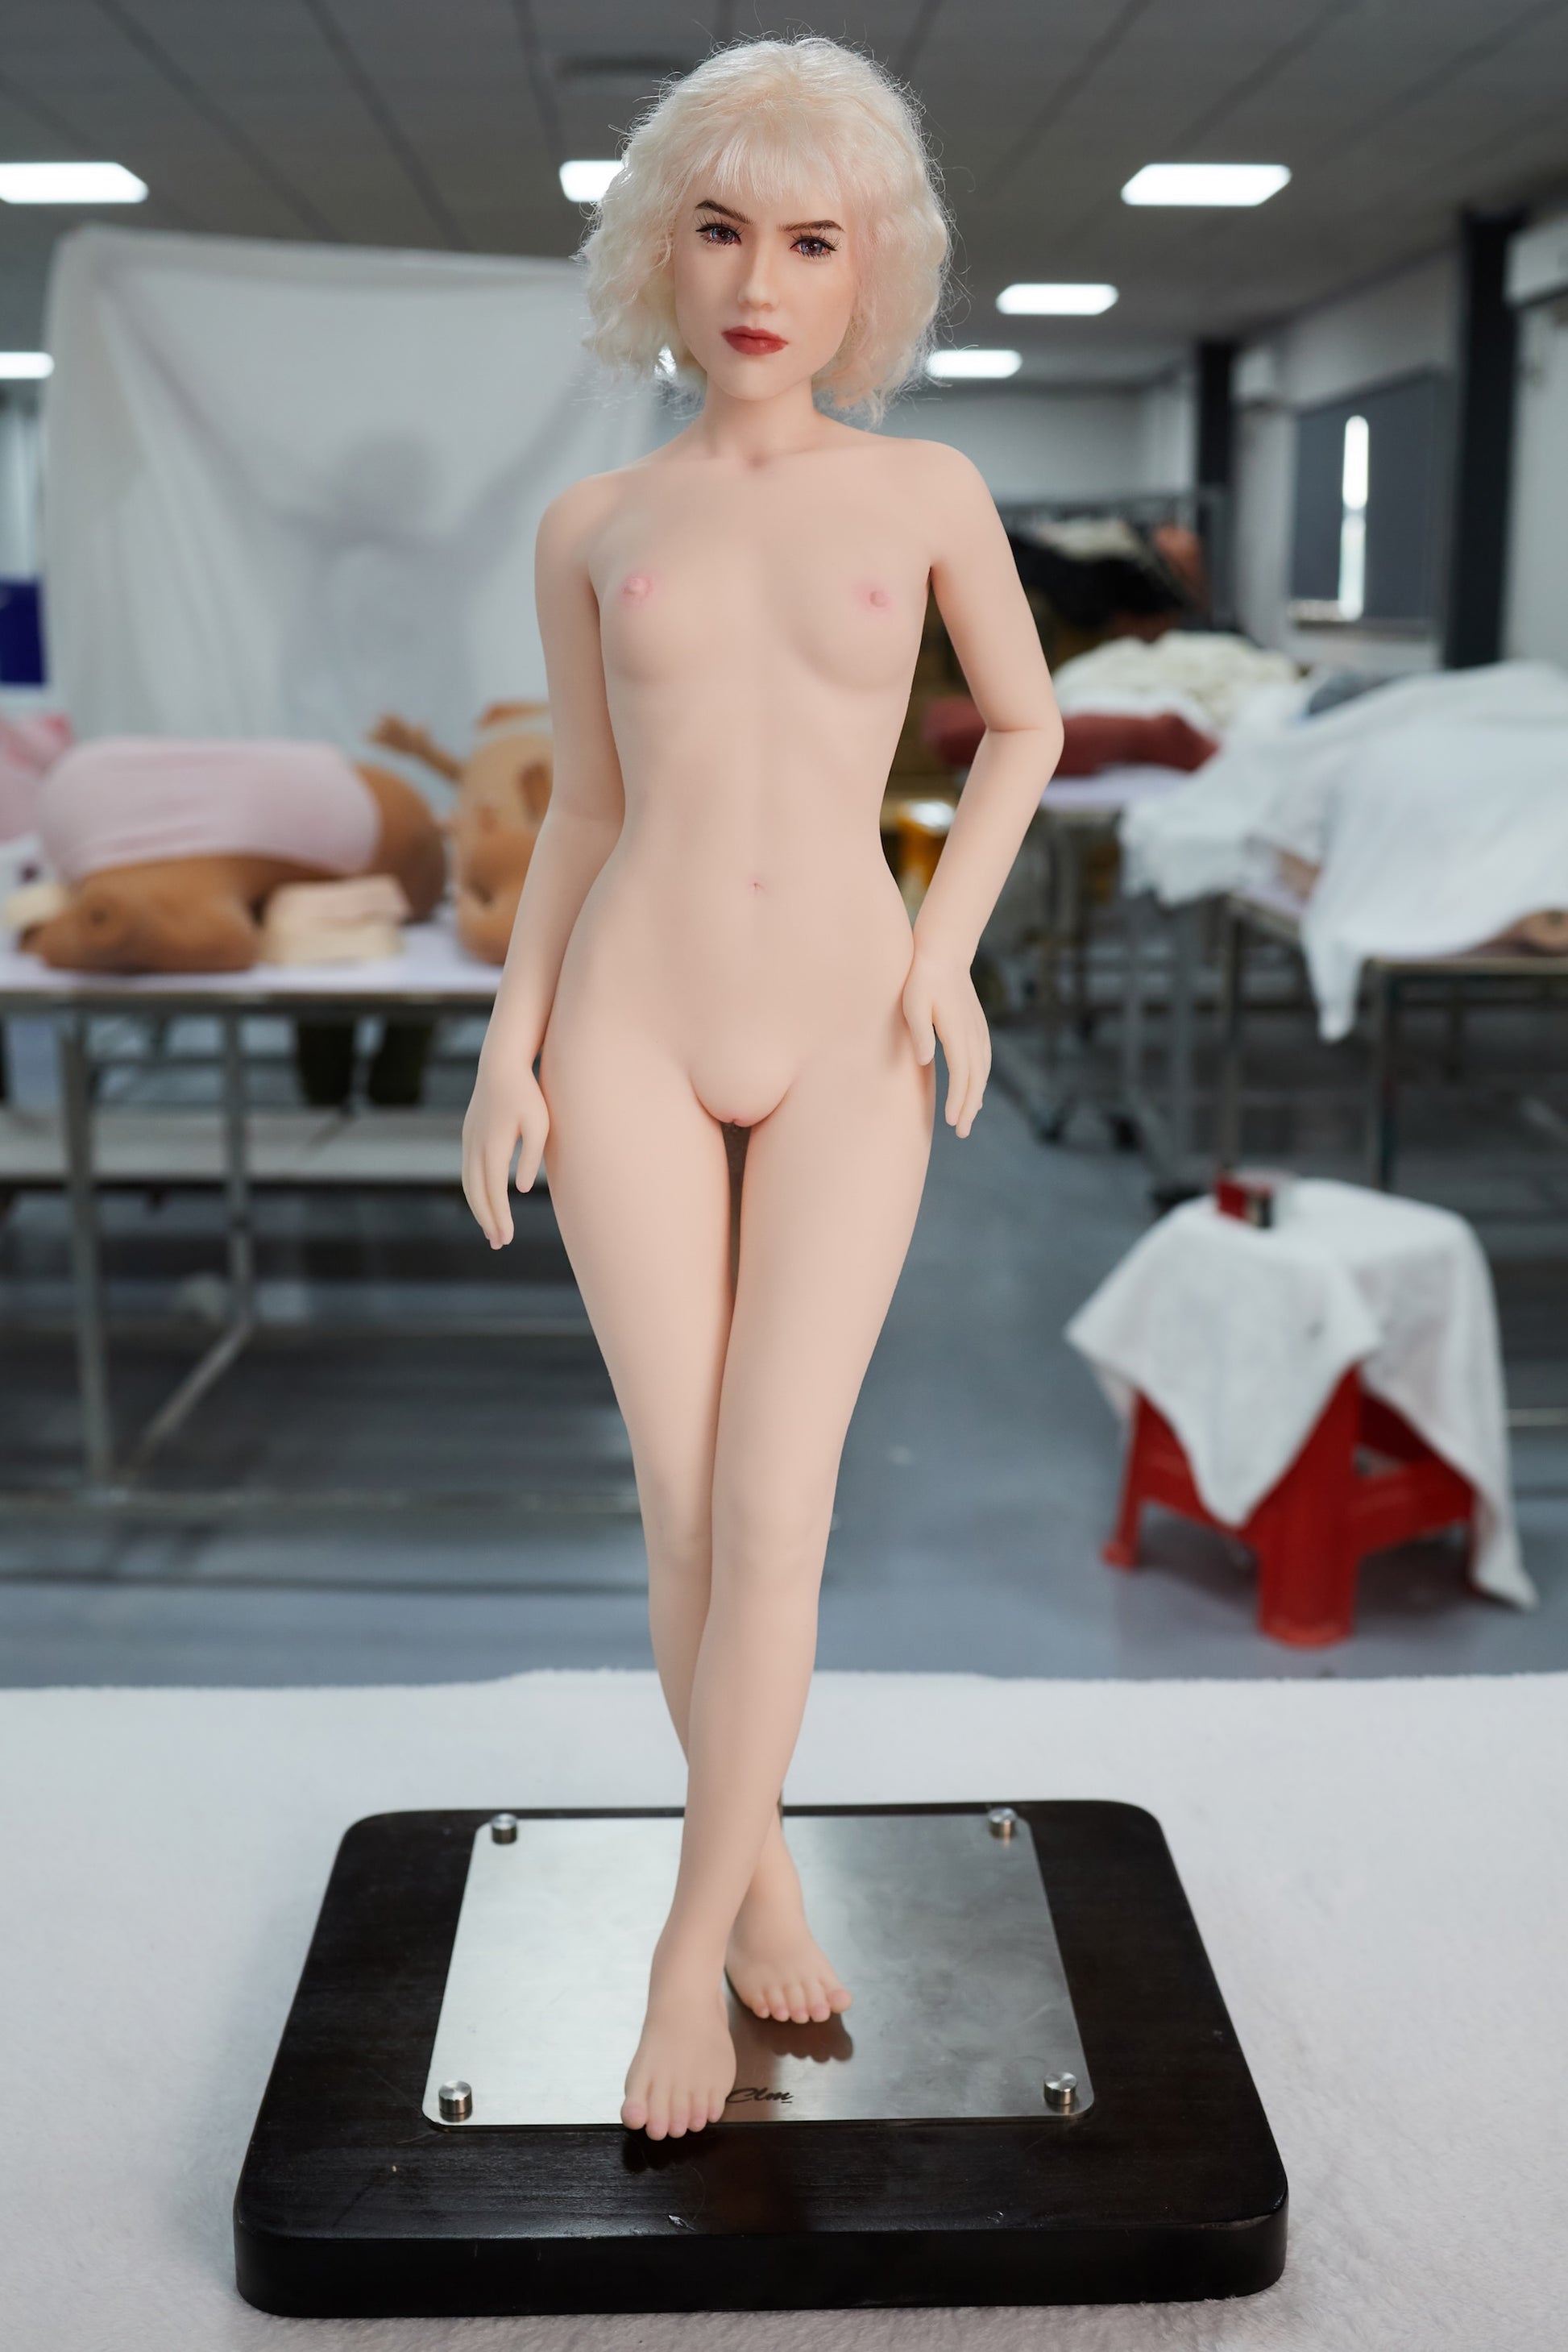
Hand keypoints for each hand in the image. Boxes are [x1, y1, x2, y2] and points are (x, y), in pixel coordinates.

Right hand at [462, 1052, 548, 1247]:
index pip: (494, 1192)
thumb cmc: (528, 1094)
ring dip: (479, 1209)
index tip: (506, 1238)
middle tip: (498, 1244)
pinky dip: (475, 1191)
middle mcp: (474, 1146)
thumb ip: (530, 1157)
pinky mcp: (468, 1135)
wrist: (501, 1064)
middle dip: (487, 1220)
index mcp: (492, 1146)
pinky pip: (468, 1171)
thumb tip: (520, 1189)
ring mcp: (468, 1140)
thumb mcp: (539, 1125)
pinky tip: (485, 1201)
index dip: (499, 1217)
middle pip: (476, 1193)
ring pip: (468, 1184)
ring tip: (491, 1230)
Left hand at [901, 943, 990, 1137]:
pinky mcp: (977, 1026)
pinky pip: (983, 1059)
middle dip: (970, 1107)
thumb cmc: (921, 978)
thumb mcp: (912, 1002)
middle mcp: (973, 1032)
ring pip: (982, 1070)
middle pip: (976, 1077)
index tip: (953, 1121)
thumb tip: (926, 1061)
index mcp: (957, 1030)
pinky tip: (975, 1090)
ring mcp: (978, 1029)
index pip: (962, 1073)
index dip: (959, 1099)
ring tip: (968, 1119)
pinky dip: (981, 1079)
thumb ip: (919, 1031)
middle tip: (962, 1132)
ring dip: (976, 1096)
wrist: (943, 952)